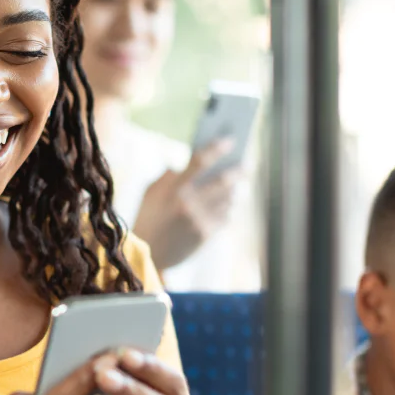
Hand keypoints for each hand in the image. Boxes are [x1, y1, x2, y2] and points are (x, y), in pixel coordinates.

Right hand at [132, 139, 238, 270]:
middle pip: (222, 181)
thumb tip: (193, 158)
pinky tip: (232, 202)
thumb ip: (170, 175)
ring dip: (237, 189)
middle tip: (247, 163)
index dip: (216, 149)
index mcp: (171, 188)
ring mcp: (198, 220)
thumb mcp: (151, 192)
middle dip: (238, 171)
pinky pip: (227, 216)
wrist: (147, 253)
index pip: (199, 161)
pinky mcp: (205, 235)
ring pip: (228, 199)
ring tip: (241, 183)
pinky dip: (231, 207)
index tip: (230, 141)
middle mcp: (187, 203)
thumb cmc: (149, 217)